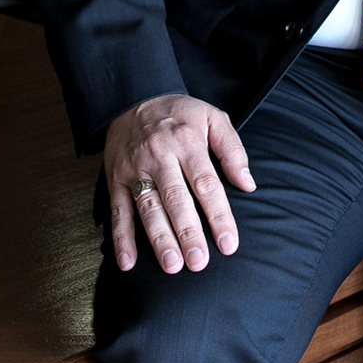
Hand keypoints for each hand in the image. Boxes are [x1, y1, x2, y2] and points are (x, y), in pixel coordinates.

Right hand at [104, 94, 256, 274]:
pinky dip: (120, 238)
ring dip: (158, 238)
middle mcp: (160, 156)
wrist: (132, 97)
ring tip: (171, 265)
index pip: (206, 184)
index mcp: (187, 142)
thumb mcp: (213, 117)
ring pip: (148, 208)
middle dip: (188, 233)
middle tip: (198, 262)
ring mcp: (135, 169)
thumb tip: (248, 184)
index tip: (228, 244)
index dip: (218, 216)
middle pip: (176, 199)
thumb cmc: (179, 114)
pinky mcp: (114, 178)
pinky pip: (117, 210)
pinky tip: (127, 262)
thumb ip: (233, 150)